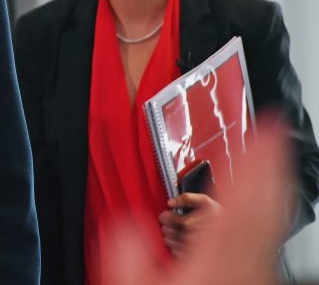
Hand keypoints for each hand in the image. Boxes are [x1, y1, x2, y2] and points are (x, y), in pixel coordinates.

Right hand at [103, 117, 294, 284]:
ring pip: (269, 229)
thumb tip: (126, 223)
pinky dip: (266, 219)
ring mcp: (253, 278)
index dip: (255, 164)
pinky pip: (265, 245)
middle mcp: (241, 267)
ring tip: (273, 165)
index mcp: (213, 260)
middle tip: (278, 134)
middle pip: (264, 212)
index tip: (266, 132)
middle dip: (271, 170)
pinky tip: (262, 216)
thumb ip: (128, 256)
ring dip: (272, 193)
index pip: (240, 203)